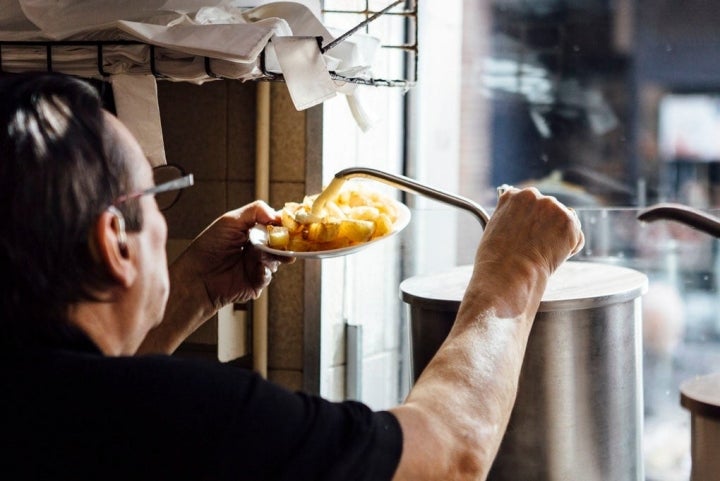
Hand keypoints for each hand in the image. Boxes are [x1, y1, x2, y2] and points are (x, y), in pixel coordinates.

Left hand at [173, 200, 293, 310]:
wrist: (198, 277)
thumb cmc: (208, 248)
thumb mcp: (230, 221)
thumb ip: (255, 211)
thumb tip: (277, 214)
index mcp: (250, 231)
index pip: (273, 224)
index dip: (283, 224)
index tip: (291, 223)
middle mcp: (255, 248)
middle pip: (280, 242)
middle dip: (284, 241)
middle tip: (286, 240)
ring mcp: (256, 265)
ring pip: (277, 258)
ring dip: (273, 256)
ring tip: (262, 255)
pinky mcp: (256, 281)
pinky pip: (269, 275)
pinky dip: (265, 270)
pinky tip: (257, 268)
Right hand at [477, 186, 584, 276]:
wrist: (509, 271)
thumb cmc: (497, 258)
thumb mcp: (495, 228)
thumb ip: (511, 217)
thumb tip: (524, 222)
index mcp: (513, 196)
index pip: (529, 202)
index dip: (530, 219)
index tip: (528, 233)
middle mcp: (532, 195)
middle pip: (548, 209)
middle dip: (546, 226)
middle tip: (535, 246)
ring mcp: (551, 207)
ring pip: (563, 221)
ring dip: (559, 235)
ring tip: (542, 252)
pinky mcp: (568, 221)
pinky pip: (576, 236)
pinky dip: (569, 248)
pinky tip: (553, 256)